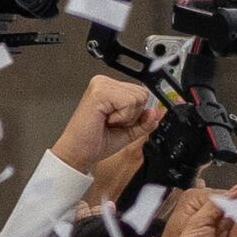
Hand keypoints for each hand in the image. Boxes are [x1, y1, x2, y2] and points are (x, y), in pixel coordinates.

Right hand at [52, 70, 164, 192]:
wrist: (79, 153)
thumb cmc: (96, 142)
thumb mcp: (130, 131)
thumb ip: (145, 121)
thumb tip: (158, 111)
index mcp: (110, 88)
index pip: (141, 92)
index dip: (136, 112)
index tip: (118, 121)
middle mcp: (104, 82)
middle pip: (142, 94)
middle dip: (132, 114)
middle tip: (112, 122)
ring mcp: (101, 85)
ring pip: (137, 97)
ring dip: (126, 117)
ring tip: (108, 121)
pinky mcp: (99, 92)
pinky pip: (129, 102)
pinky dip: (122, 117)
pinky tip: (106, 120)